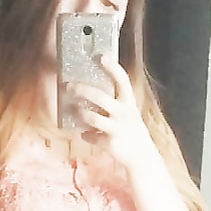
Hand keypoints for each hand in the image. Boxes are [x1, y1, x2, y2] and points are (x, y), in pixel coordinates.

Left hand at [67, 55, 157, 172]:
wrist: (141, 154)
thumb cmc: (129, 127)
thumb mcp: (127, 110)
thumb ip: (114, 100)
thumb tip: (90, 88)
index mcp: (129, 101)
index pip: (122, 80)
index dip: (113, 67)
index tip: (102, 56)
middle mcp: (124, 113)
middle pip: (100, 97)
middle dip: (82, 90)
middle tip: (69, 86)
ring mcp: (117, 128)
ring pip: (92, 118)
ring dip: (80, 113)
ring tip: (74, 110)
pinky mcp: (110, 143)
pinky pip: (91, 137)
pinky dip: (86, 135)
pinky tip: (84, 134)